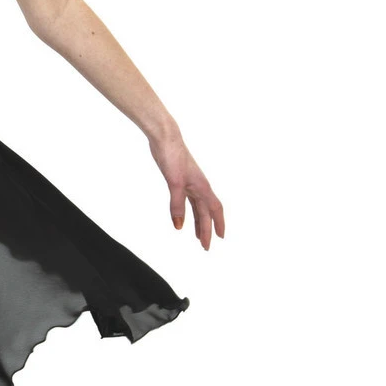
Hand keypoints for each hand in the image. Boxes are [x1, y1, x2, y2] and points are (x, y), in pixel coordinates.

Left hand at [147, 129, 224, 249]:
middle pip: (206, 212)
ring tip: (197, 236)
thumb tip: (179, 227)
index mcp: (202, 187)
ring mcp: (190, 182)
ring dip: (198, 221)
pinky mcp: (179, 179)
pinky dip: (186, 210)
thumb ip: (177, 205)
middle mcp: (199, 186)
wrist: (165, 138)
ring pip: (197, 207)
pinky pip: (187, 200)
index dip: (218, 224)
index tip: (220, 239)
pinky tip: (181, 217)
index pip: (214, 210)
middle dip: (207, 229)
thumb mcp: (174, 183)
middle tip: (205, 246)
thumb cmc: (172, 157)